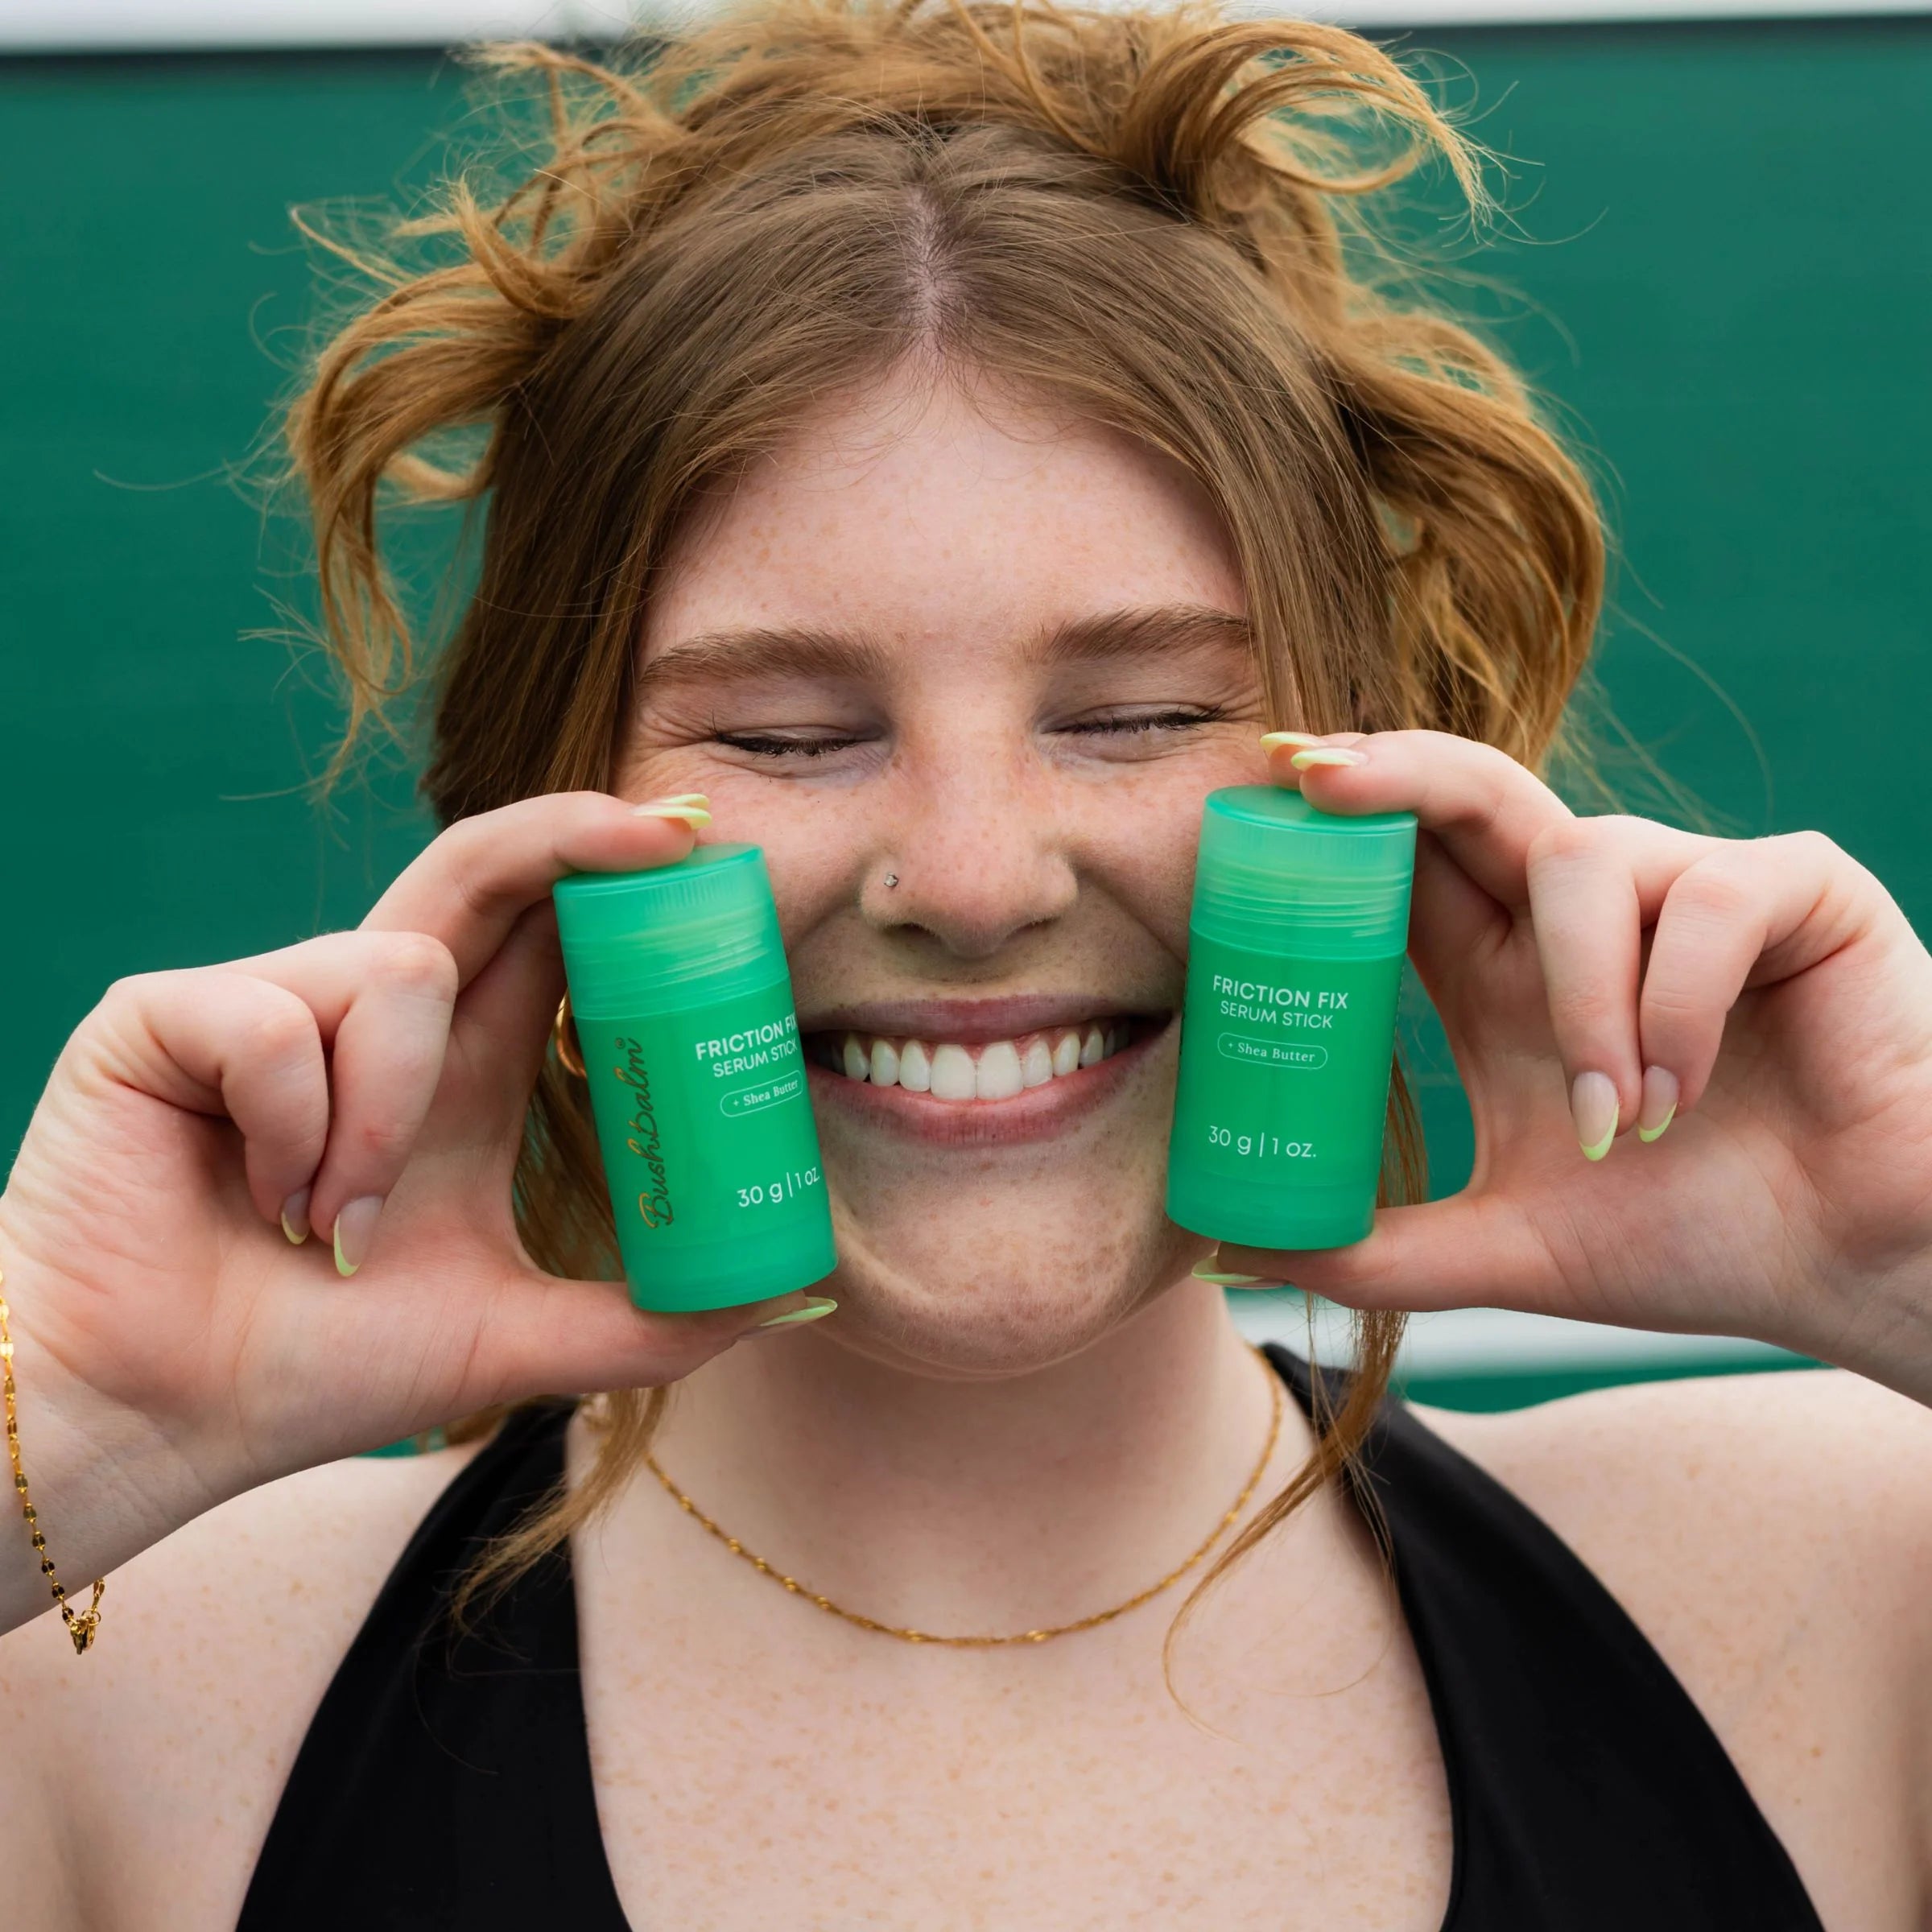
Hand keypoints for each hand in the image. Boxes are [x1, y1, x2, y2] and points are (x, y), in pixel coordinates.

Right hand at [0, 792, 817, 1554]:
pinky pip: (281, 1019)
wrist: (154, 1419)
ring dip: (389, 1116)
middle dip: (569, 834)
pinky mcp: (164, 1014)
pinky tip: (260, 1201)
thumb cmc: (313, 1370)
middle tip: (663, 831)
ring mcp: (263, 1004)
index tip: (701, 848)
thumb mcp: (512, 1334)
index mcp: (445, 1071)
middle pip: (477, 872)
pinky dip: (296, 1126)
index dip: (611, 880)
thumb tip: (794, 1295)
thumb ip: (650, 1318)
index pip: (541, 939)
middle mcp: (362, 1016)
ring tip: (336, 1228)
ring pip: (399, 968)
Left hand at [1216, 732, 1931, 1401]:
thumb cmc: (1695, 1237)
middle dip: (1399, 769)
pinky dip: (1680, 1006)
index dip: (1343, 818)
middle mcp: (1588, 917)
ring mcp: (1691, 889)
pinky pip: (1706, 899)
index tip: (1265, 786)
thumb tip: (1231, 1253)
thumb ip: (1376, 1250)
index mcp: (1511, 973)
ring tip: (1618, 1123)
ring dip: (1583, 1002)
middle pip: (1479, 792)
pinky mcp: (1796, 891)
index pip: (1411, 864)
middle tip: (1318, 775)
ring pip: (1585, 859)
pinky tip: (1688, 1094)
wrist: (1851, 1272)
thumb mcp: (1508, 1251)